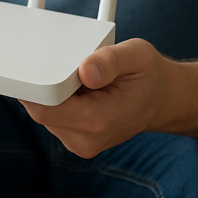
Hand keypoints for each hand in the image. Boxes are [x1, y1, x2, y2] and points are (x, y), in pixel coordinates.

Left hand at [20, 38, 170, 157]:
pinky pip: (52, 117)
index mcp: (99, 121)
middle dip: (47, 86)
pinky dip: (59, 101)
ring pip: (44, 114)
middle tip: (70, 68)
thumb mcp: (137, 55)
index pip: (45, 109)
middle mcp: (86, 138)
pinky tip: (78, 91)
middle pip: (40, 110)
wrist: (162, 101)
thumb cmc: (150, 76)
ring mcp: (79, 142)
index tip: (37, 65)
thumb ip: (110, 60)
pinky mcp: (75, 139)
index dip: (35, 86)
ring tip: (81, 81)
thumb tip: (85, 71)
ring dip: (54, 94)